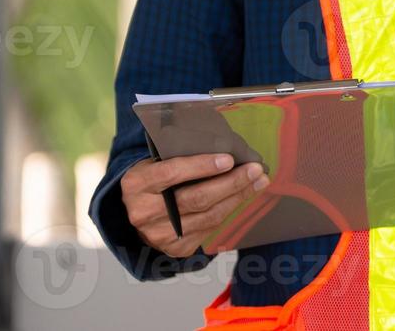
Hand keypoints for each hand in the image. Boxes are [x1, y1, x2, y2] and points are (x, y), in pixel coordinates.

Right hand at [121, 153, 268, 257]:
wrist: (137, 213)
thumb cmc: (153, 179)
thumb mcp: (154, 161)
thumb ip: (179, 154)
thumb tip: (223, 146)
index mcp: (137, 184)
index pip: (171, 173)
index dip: (202, 166)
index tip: (229, 159)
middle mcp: (145, 213)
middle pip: (197, 198)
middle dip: (232, 183)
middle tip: (255, 169)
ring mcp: (160, 235)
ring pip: (209, 216)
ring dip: (238, 197)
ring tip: (258, 181)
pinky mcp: (176, 248)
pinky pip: (210, 228)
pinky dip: (229, 210)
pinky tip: (242, 196)